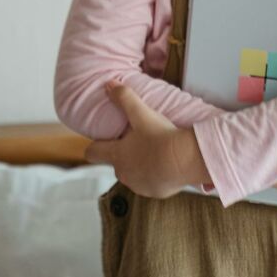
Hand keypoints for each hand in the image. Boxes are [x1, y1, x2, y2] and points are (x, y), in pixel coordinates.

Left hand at [84, 81, 183, 198]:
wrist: (183, 160)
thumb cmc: (160, 137)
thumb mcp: (141, 113)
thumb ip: (124, 98)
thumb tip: (109, 84)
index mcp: (116, 155)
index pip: (93, 153)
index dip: (94, 145)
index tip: (100, 140)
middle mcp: (123, 173)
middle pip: (116, 162)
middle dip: (123, 153)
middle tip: (136, 140)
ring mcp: (139, 185)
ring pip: (133, 174)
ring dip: (140, 165)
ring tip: (154, 151)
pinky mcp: (155, 192)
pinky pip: (151, 182)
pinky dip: (156, 174)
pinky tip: (166, 163)